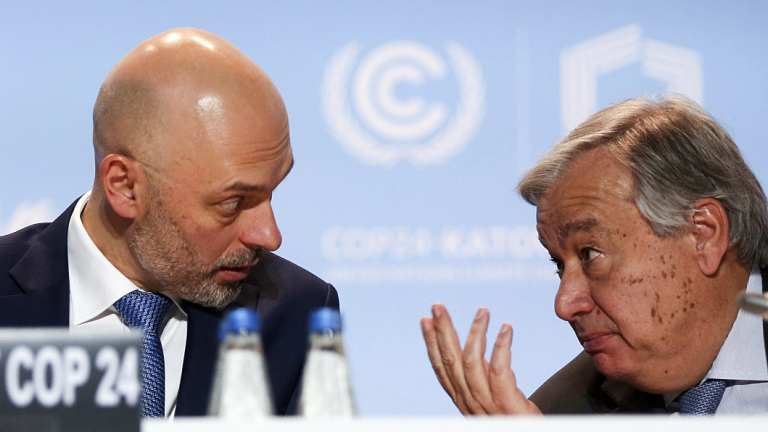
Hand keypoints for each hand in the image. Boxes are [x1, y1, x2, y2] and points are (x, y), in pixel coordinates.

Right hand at [420, 304, 540, 414]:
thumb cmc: (515, 423)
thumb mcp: (492, 399)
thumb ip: (482, 378)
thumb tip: (475, 349)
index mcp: (463, 401)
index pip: (441, 369)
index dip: (431, 344)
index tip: (426, 320)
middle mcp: (469, 403)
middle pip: (451, 362)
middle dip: (443, 331)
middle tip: (437, 306)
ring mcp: (487, 406)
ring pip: (472, 363)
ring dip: (475, 332)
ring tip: (482, 311)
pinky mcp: (508, 406)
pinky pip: (499, 371)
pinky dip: (501, 347)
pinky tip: (506, 329)